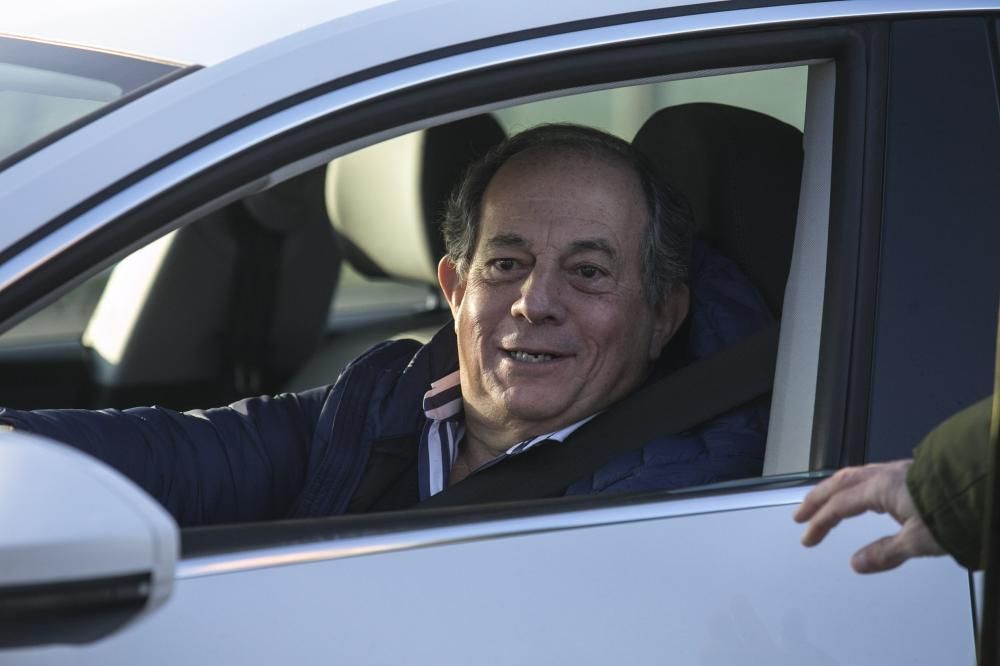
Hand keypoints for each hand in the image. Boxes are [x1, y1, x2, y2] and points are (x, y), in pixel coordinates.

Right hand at [793, 461, 944, 572]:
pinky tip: (860, 492)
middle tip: (800, 514)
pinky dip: (854, 484)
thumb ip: (885, 552)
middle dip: (816, 500)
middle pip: (839, 484)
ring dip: (833, 489)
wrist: (979, 489)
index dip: (819, 522)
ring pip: (854, 475)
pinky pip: (869, 474)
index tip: (808, 538)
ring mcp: (897, 471)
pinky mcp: (910, 473)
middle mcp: (885, 475)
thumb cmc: (954, 510)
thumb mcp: (918, 541)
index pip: (839, 506)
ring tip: (822, 499)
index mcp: (880, 487)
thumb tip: (857, 563)